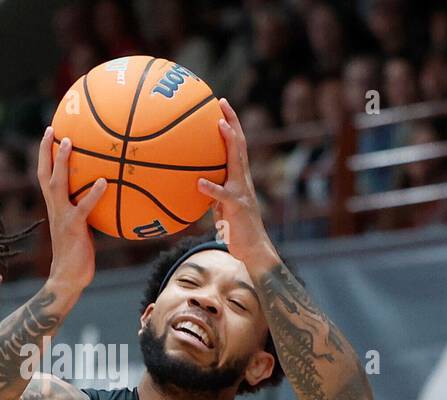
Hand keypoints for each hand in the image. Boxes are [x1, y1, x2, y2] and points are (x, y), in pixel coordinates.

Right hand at [38, 126, 106, 292]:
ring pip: (57, 184)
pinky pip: (83, 207)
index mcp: (55, 208)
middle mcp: (55, 209)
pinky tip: (103, 181)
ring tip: (69, 142)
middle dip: (46, 150)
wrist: (67, 279)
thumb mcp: (81, 228)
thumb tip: (105, 197)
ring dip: (62, 162)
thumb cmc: (78, 255)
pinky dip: (93, 193)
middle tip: (52, 129)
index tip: (49, 135)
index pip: (45, 177)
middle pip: (45, 174)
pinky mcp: (74, 228)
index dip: (45, 156)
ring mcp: (63, 217)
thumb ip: (86, 211)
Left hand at [198, 98, 278, 269]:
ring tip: (218, 125)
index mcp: (239, 177)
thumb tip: (194, 183)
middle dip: (232, 121)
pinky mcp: (238, 207)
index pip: (236, 145)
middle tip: (221, 102)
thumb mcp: (221, 206)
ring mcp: (242, 191)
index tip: (220, 104)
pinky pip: (223, 196)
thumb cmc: (235, 229)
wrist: (253, 249)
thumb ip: (211, 193)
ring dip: (229, 142)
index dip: (230, 124)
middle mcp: (243, 179)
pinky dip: (211, 188)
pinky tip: (199, 182)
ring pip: (237, 161)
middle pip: (240, 144)